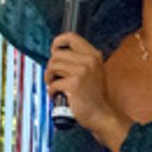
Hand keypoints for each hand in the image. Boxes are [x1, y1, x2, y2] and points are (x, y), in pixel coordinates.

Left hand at [44, 32, 128, 148]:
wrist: (102, 114)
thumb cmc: (93, 96)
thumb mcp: (92, 71)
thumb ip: (79, 60)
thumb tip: (55, 54)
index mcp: (94, 55)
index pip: (71, 37)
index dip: (57, 42)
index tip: (53, 51)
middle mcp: (89, 61)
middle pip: (57, 54)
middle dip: (51, 67)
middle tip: (53, 77)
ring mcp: (82, 72)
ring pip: (53, 66)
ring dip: (49, 78)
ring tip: (53, 85)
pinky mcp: (74, 84)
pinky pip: (53, 83)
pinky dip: (51, 91)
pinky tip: (56, 95)